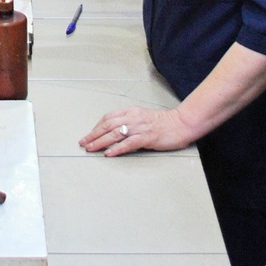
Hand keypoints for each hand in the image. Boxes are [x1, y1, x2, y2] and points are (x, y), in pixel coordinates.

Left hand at [83, 105, 197, 155]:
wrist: (182, 123)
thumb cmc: (165, 122)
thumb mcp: (144, 117)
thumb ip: (131, 122)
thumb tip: (117, 131)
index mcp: (132, 111)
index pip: (109, 117)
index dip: (97, 127)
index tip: (89, 135)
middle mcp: (133, 118)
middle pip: (108, 125)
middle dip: (93, 134)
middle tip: (83, 143)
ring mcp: (140, 128)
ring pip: (115, 134)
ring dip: (100, 142)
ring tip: (91, 148)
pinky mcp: (147, 138)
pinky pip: (128, 143)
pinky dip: (117, 149)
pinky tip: (109, 153)